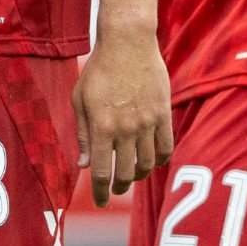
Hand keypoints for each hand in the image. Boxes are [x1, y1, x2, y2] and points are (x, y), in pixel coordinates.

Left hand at [73, 31, 172, 207]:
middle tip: (115, 188)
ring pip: (147, 163)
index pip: (101, 171)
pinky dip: (160, 160)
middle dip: (119, 186)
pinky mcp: (164, 114)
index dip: (99, 191)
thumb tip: (84, 164)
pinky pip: (166, 147)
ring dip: (139, 175)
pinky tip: (153, 161)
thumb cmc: (99, 69)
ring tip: (132, 175)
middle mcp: (126, 129)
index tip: (99, 202)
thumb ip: (83, 134)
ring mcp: (147, 123)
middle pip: (126, 173)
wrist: (128, 43)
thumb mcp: (80, 100)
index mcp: (102, 127)